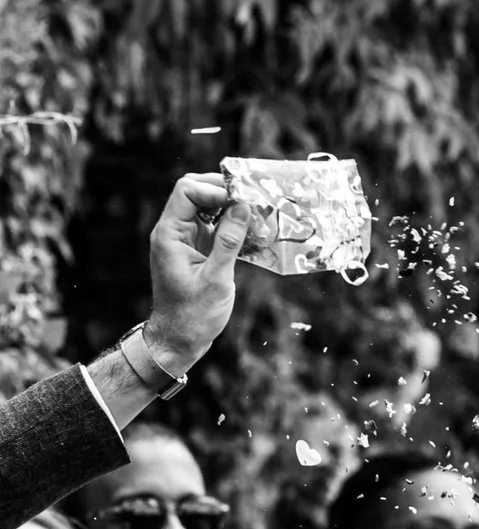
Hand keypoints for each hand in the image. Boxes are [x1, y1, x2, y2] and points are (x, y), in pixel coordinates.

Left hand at [143, 173, 249, 371]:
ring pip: (207, 208)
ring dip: (232, 208)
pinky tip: (254, 232)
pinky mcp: (198, 250)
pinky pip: (215, 227)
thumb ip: (229, 241)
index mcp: (170, 234)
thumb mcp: (216, 278)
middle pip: (195, 193)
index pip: (187, 191)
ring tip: (259, 215)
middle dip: (224, 192)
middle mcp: (175, 231)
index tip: (243, 200)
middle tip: (254, 200)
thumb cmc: (194, 315)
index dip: (215, 190)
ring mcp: (186, 240)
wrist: (179, 339)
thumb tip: (243, 207)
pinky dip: (234, 225)